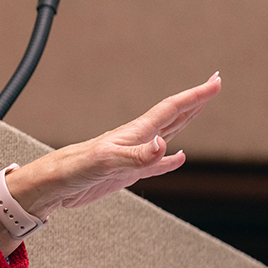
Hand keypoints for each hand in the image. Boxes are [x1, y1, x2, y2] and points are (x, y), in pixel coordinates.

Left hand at [3, 72, 221, 227]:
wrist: (52, 186)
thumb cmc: (72, 170)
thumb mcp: (106, 162)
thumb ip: (137, 156)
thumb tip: (166, 146)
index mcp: (134, 133)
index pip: (171, 109)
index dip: (195, 96)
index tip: (215, 82)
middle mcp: (136, 140)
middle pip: (173, 116)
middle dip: (195, 100)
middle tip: (215, 84)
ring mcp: (132, 156)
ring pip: (166, 134)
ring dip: (186, 121)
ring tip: (200, 109)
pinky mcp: (126, 173)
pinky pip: (155, 164)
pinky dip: (170, 160)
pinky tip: (178, 157)